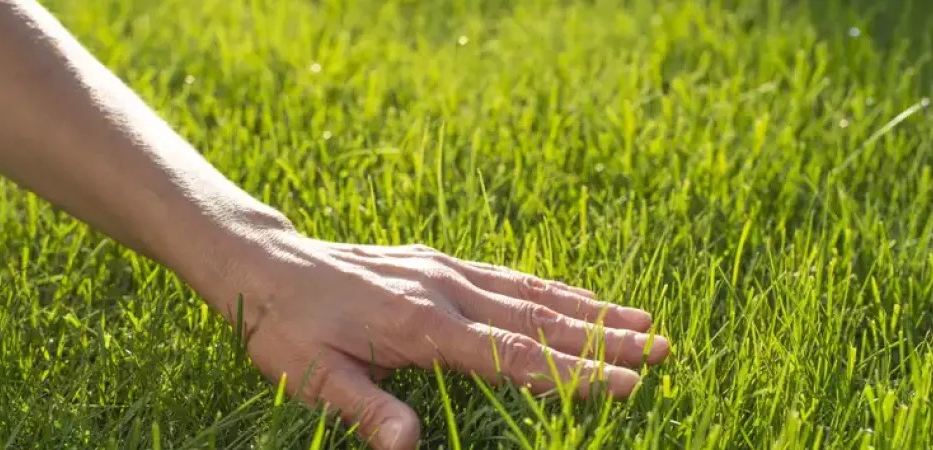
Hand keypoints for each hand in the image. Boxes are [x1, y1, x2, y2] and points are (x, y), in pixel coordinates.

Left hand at [195, 229, 670, 449]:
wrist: (267, 264)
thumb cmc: (286, 326)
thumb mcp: (310, 376)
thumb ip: (363, 409)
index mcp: (421, 324)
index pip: (513, 356)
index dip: (574, 375)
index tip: (629, 383)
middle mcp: (445, 291)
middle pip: (538, 320)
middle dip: (605, 339)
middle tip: (665, 348)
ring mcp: (445, 271)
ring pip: (531, 292)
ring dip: (590, 309)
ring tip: (644, 318)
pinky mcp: (437, 262)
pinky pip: (506, 276)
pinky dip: (550, 288)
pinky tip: (576, 297)